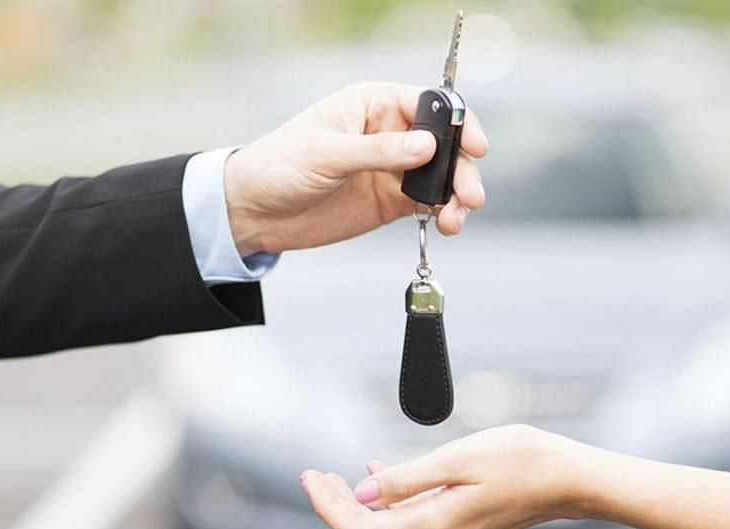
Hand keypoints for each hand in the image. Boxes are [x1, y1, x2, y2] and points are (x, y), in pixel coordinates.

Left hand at [224, 82, 488, 254]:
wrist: (255, 211)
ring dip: (456, 195)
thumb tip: (427, 146)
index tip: (474, 147)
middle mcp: (390, 133)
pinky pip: (430, 203)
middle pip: (444, 144)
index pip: (430, 104)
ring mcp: (393, 168)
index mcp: (373, 105)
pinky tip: (446, 224)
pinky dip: (444, 213)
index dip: (457, 122)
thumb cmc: (279, 166)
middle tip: (470, 195)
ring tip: (456, 219)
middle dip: (462, 168)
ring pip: (442, 176)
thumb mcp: (328, 155)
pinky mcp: (391, 200)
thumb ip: (379, 151)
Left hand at [299, 425, 599, 528]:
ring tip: (336, 476)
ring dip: (359, 505)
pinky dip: (388, 504)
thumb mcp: (456, 459)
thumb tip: (362, 492)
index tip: (310, 477)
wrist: (569, 480)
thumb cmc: (521, 460)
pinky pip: (410, 525)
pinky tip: (380, 476)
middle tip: (314, 474)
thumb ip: (406, 479)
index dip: (328, 507)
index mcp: (433, 528)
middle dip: (336, 505)